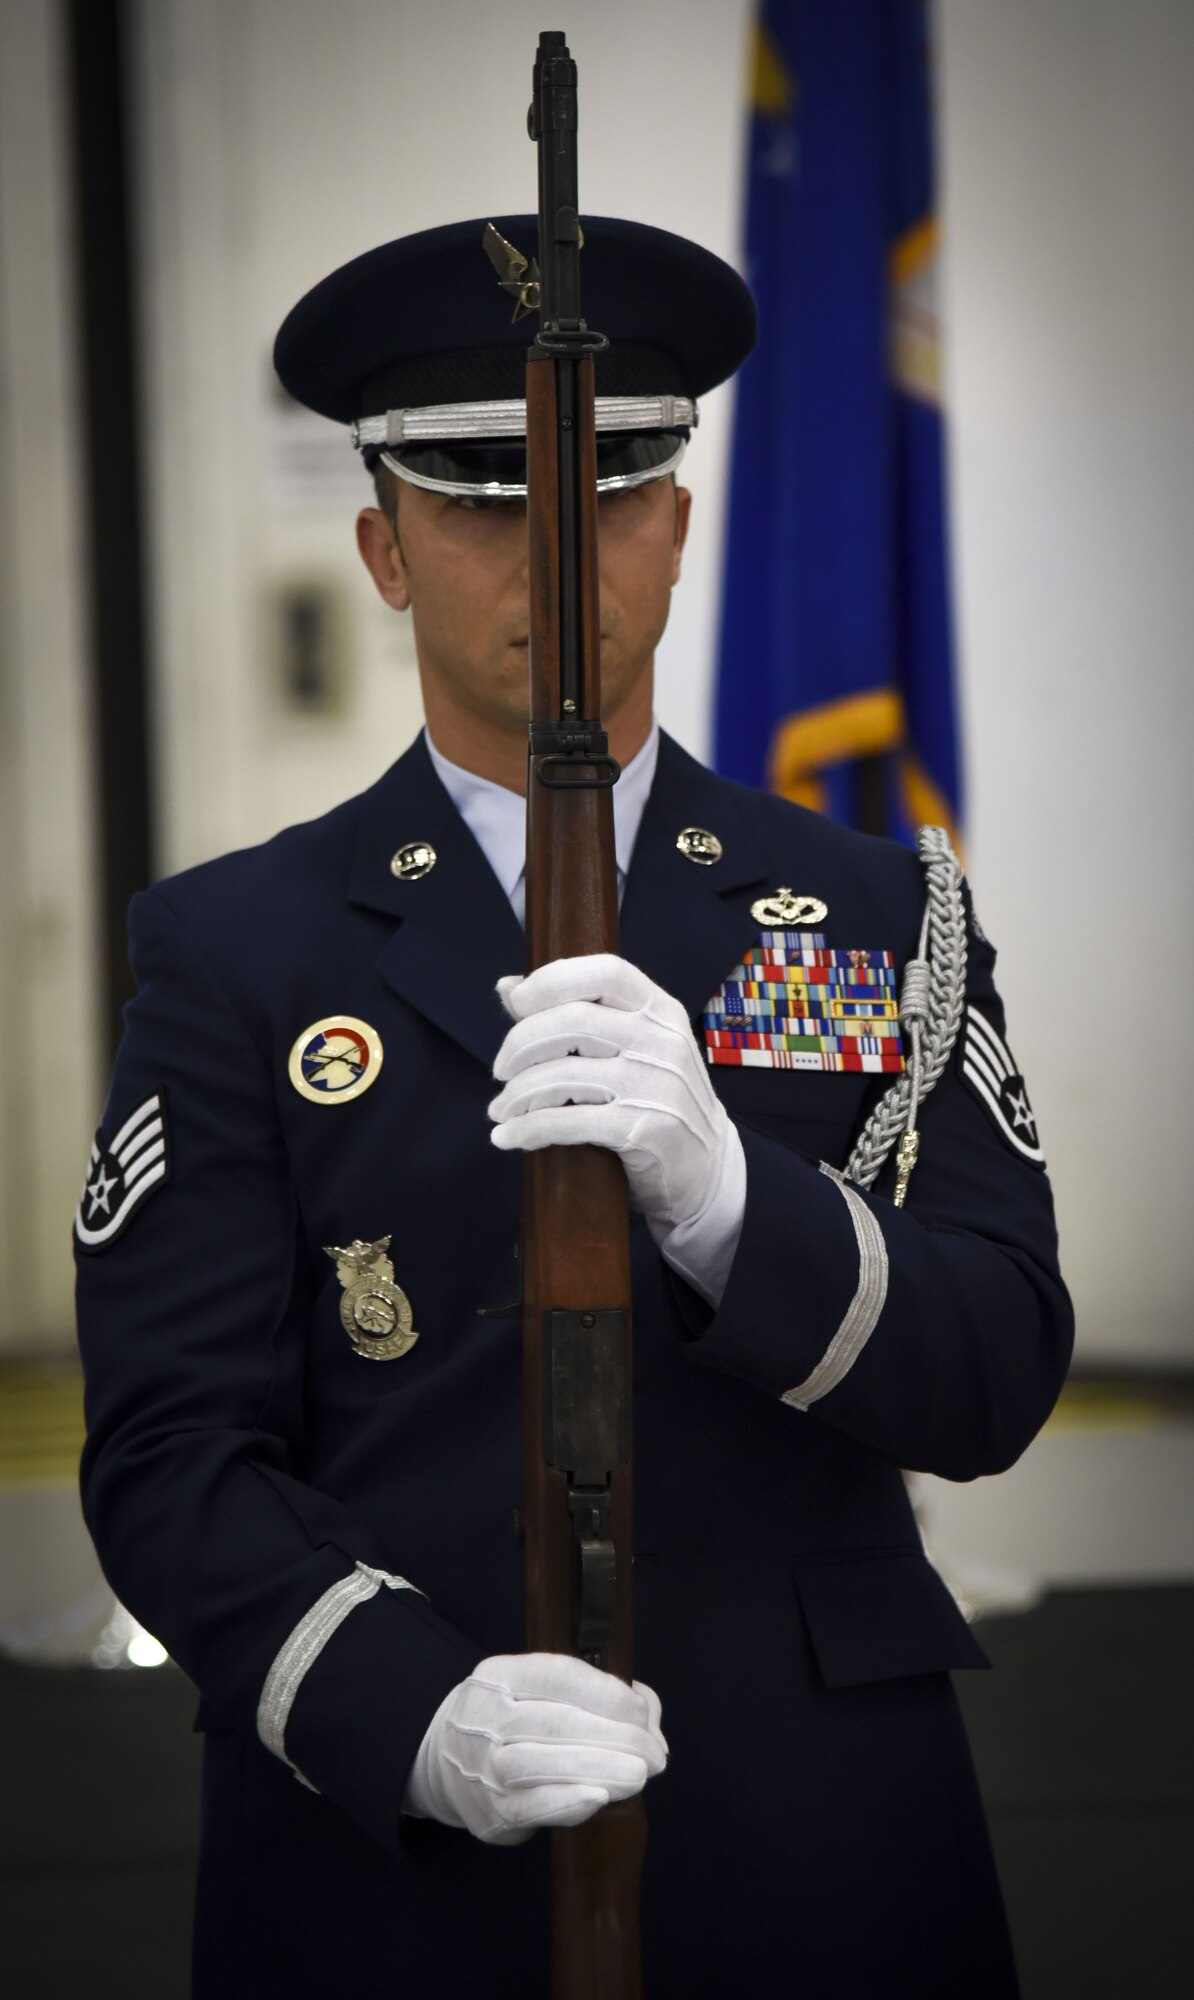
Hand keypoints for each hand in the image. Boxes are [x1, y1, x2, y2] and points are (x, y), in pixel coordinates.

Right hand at [402, 1652, 666, 1845]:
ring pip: (541, 1763)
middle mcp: (485, 1715)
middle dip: (616, 1738)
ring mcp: (483, 1765)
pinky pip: (529, 1806)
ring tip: (639, 1776)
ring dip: (599, 1769)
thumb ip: (596, 1693)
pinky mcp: (490, 1811)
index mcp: (501, 1675)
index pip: (557, 1675)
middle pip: (556, 1722)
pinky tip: (599, 1798)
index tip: (641, 1713)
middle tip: (655, 1756)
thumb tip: (649, 1715)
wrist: (445, 1763)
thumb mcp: (538, 1689)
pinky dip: (566, 1802)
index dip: (605, 1693)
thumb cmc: (514, 1719)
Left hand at [489, 954, 745, 1300]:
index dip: (553, 979)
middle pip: (572, 1022)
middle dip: (519, 1045)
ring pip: (563, 1075)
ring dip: (517, 1095)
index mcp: (660, 1010)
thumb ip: (574, 1015)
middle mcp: (663, 1041)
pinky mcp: (647, 1129)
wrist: (709, 1167)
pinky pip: (569, 1122)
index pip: (605, 973)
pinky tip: (509, 1138)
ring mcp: (658, 1085)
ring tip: (501, 1111)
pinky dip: (528, 1130)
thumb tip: (507, 986)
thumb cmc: (656, 1099)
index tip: (518, 1004)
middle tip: (500, 1071)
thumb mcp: (629, 1049)